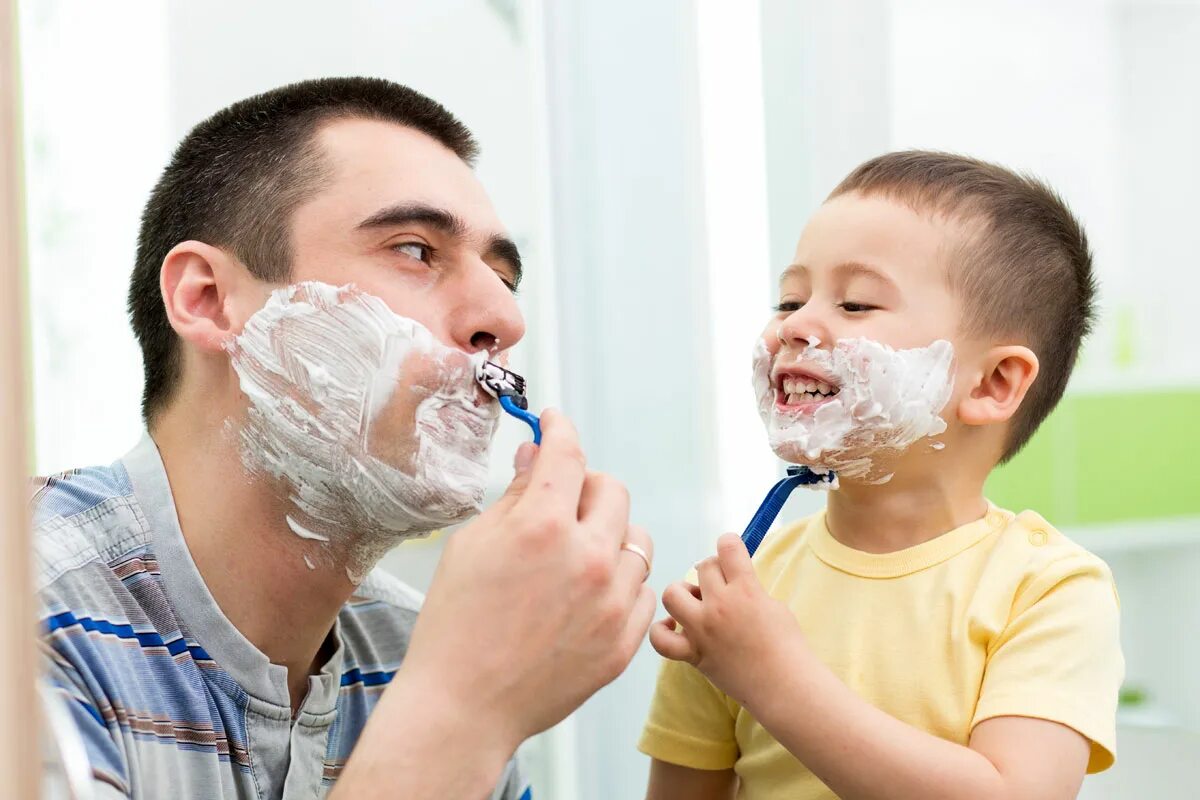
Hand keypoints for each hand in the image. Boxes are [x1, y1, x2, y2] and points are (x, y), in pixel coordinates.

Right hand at [386, 408, 656, 749]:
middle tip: (562, 501)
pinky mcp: (625, 641)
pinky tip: (589, 595)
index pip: (567, 453)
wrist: (464, 707)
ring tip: (575, 557)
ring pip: (636, 540)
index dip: (560, 429)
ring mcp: (612, 602)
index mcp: (541, 526)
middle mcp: (587, 557)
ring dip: (609, 537)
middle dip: (586, 486)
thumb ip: (512, 497)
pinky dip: (621, 584)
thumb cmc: (455, 626)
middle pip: (613, 490)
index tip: (555, 423)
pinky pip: (642, 591)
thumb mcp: (471, 546)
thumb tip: (534, 457)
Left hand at [650, 533, 803, 709]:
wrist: (785, 686)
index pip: (727, 547)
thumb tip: (730, 578)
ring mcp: (703, 631)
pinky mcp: (693, 654)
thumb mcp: (774, 605)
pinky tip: (675, 627)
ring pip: (672, 593)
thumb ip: (749, 588)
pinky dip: (662, 631)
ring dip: (683, 593)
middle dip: (713, 572)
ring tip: (697, 604)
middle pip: (702, 567)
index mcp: (746, 590)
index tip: (732, 553)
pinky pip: (661, 640)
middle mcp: (720, 606)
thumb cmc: (787, 646)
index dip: (729, 545)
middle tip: (724, 586)